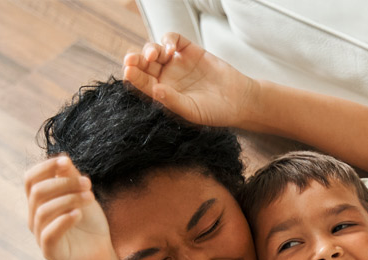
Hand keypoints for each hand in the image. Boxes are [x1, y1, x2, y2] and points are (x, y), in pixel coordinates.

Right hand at [25, 157, 114, 259]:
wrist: (101, 254)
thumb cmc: (90, 225)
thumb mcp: (83, 197)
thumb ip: (72, 179)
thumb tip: (64, 158)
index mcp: (39, 202)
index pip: (31, 179)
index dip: (46, 168)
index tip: (66, 161)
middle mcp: (35, 217)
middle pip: (37, 192)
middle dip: (63, 184)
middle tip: (87, 183)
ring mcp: (40, 235)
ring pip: (43, 211)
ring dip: (68, 200)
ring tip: (90, 197)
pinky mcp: (50, 252)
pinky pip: (48, 234)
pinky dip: (63, 221)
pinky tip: (78, 214)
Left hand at [122, 32, 254, 127]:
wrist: (239, 100)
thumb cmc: (215, 112)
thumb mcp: (192, 111)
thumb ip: (172, 101)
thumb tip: (155, 90)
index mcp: (162, 94)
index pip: (142, 83)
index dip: (133, 77)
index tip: (128, 72)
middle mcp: (166, 77)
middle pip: (144, 65)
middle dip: (135, 61)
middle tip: (131, 60)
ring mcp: (176, 62)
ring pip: (154, 50)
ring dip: (149, 50)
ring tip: (153, 55)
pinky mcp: (188, 49)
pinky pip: (172, 39)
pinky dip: (168, 40)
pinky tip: (171, 49)